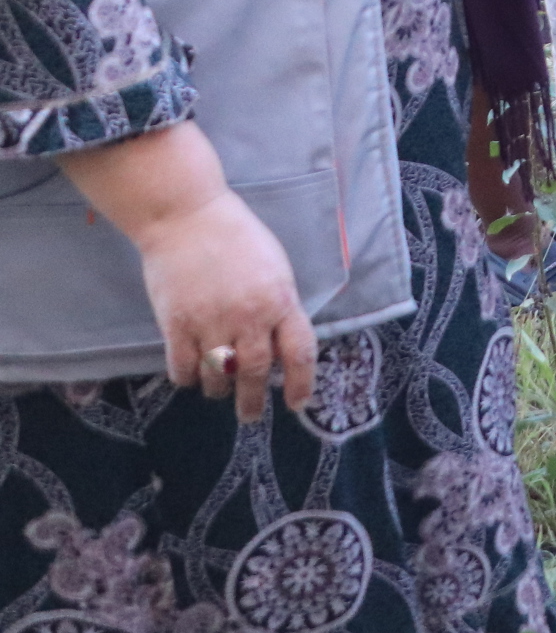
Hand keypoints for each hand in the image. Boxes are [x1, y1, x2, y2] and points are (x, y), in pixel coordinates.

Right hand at [56, 121, 314, 421]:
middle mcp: (249, 315)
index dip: (302, 383)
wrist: (187, 216)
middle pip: (256, 372)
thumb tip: (280, 346)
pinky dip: (188, 377)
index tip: (297, 404)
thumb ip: (280, 306)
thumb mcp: (275, 268)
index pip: (300, 352)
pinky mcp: (176, 322)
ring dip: (219, 389)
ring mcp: (211, 320)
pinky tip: (191, 376)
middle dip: (254, 400)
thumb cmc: (237, 237)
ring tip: (219, 391)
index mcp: (281, 300)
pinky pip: (183, 366)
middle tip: (251, 415)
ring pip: (218, 375)